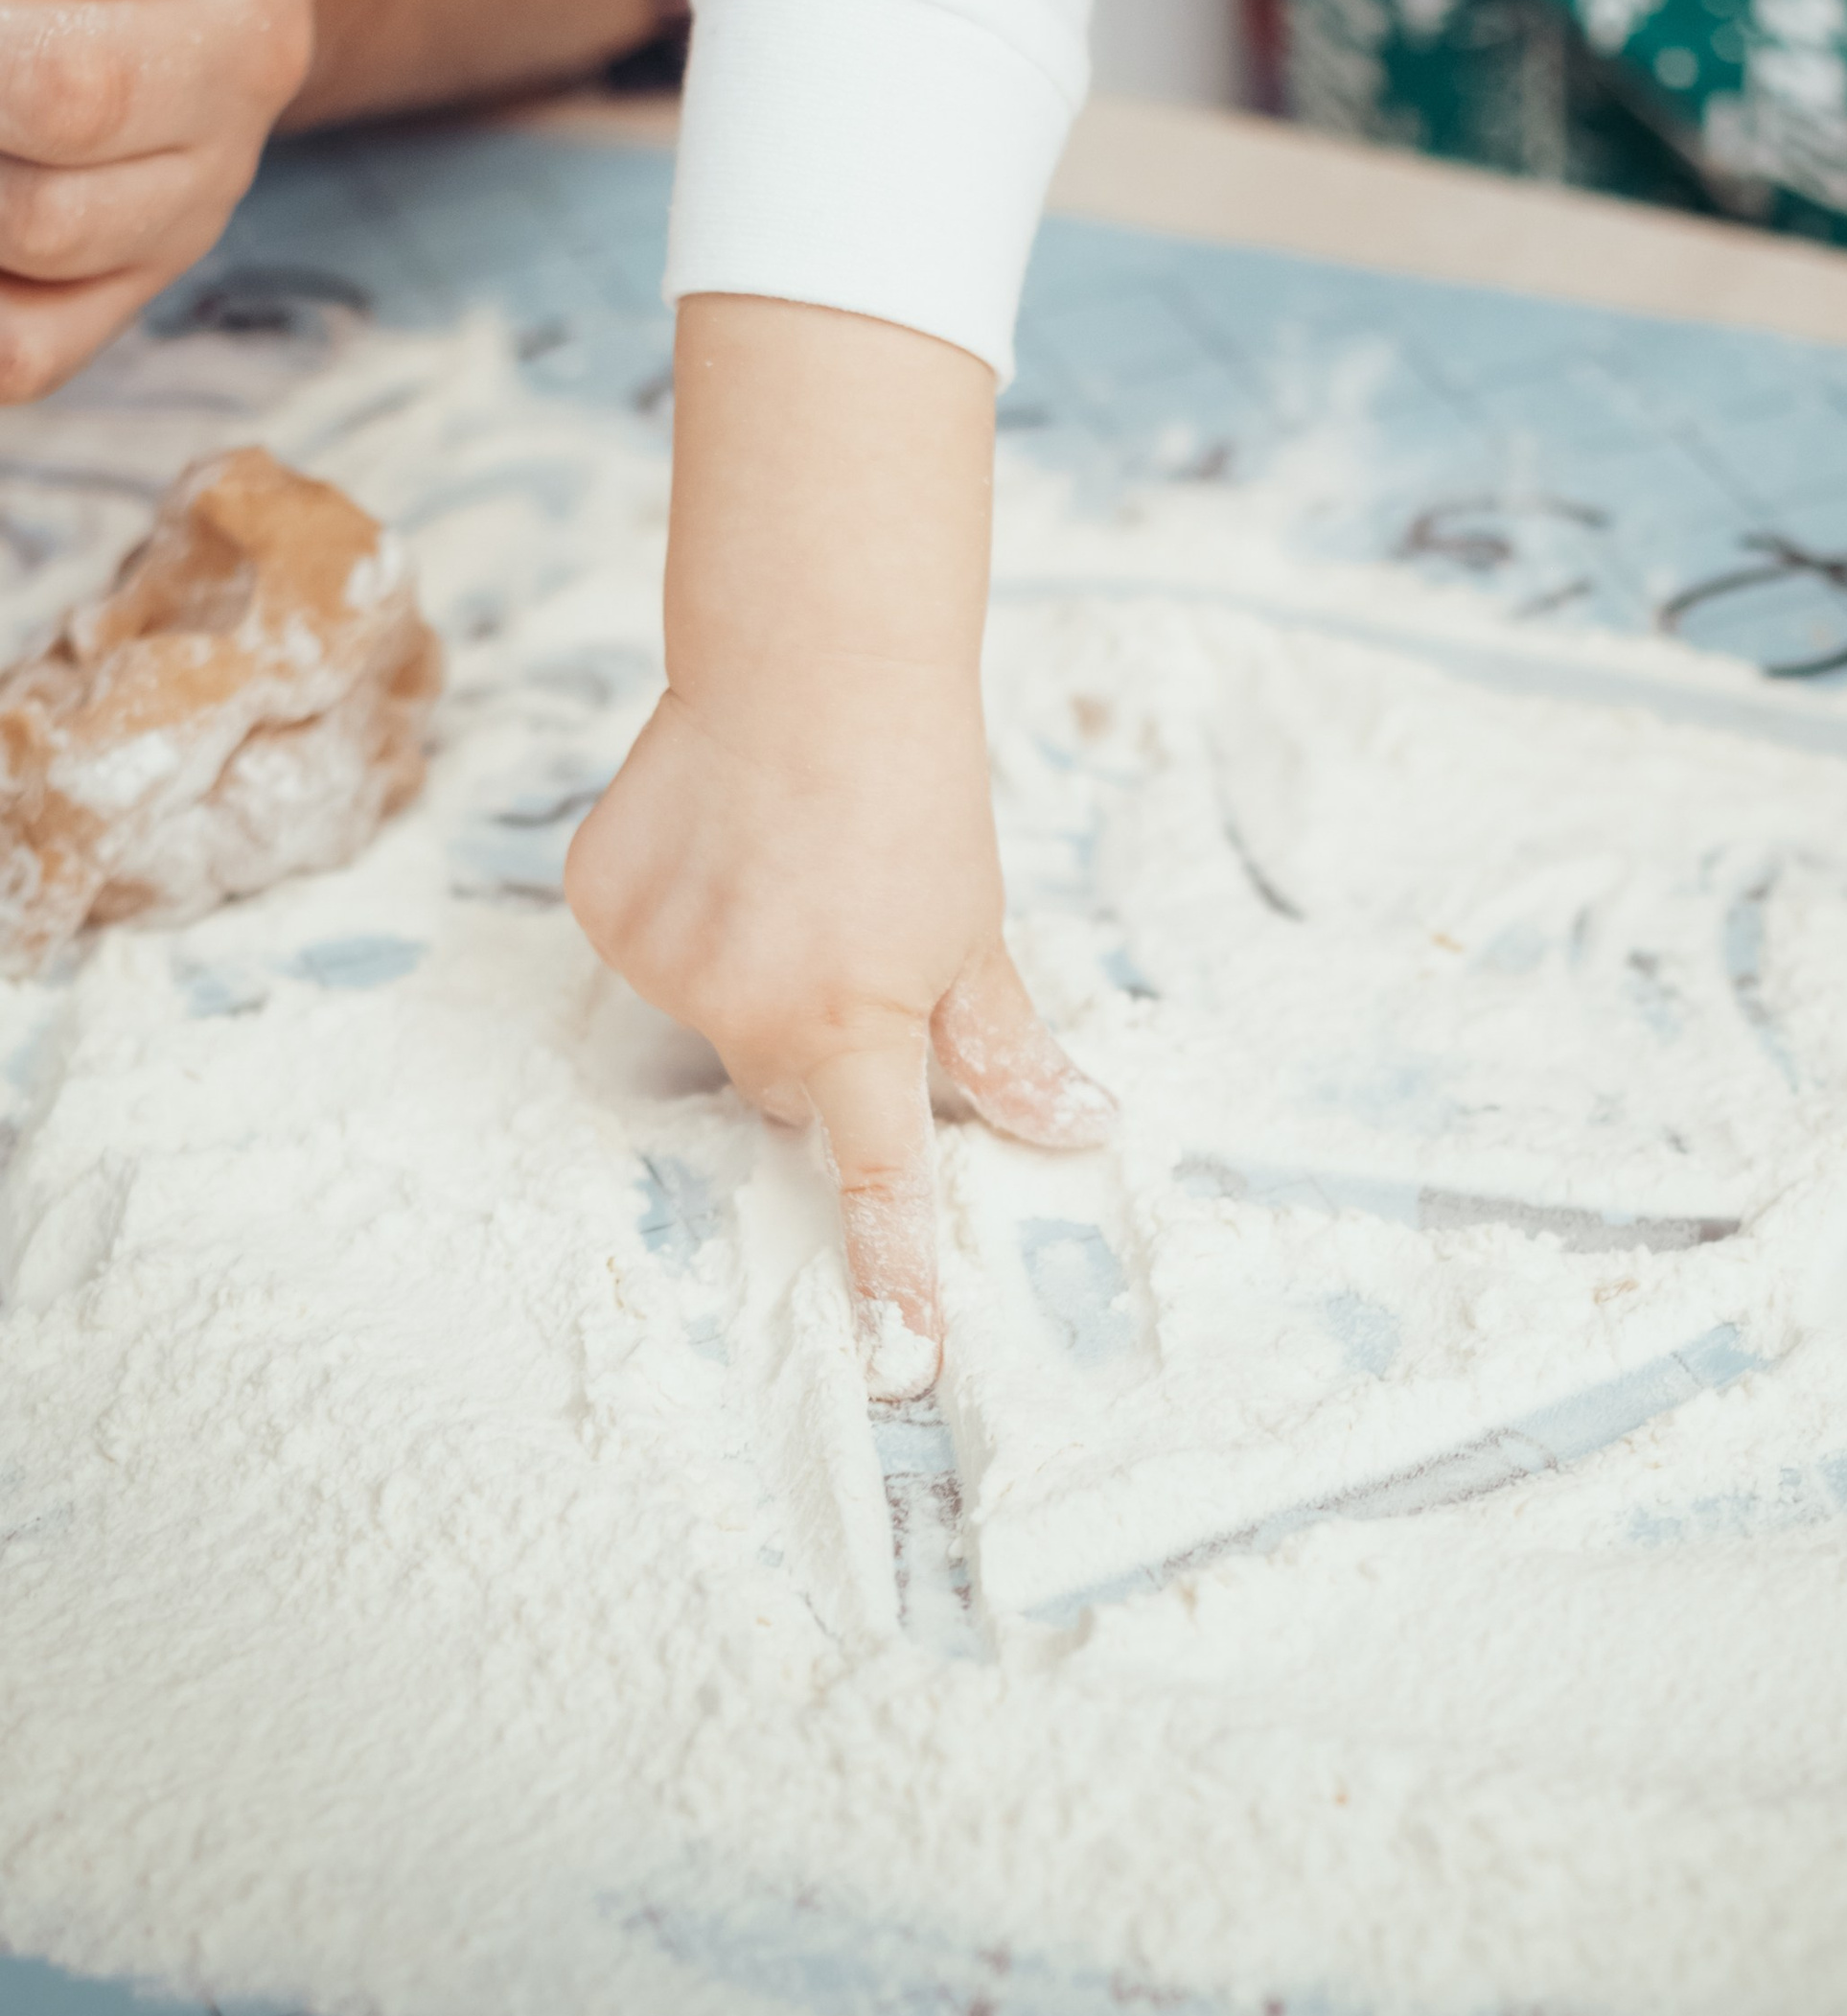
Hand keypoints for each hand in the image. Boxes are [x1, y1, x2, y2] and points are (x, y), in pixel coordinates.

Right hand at [565, 298, 1113, 1396]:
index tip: (903, 1355)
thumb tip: (1078, 1128)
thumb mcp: (974, 926)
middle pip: (786, 1086)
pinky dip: (687, 917)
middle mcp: (745, 1011)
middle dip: (825, 1039)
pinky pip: (652, 951)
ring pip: (715, 1017)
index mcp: (854, 1025)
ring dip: (753, 972)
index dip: (891, 1267)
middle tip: (856, 937)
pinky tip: (726, 844)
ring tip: (791, 867)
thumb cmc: (914, 791)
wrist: (809, 660)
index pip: (876, 1174)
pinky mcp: (600, 910)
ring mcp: (660, 963)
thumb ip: (1004, 1045)